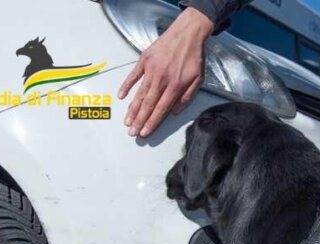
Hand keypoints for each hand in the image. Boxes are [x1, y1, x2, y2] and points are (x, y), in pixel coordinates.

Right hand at [118, 7, 213, 136]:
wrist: (187, 33)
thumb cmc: (194, 57)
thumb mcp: (198, 79)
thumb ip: (187, 97)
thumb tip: (174, 112)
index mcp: (175, 86)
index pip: (161, 109)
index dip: (152, 122)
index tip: (145, 133)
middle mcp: (161, 79)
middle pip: (148, 104)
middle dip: (139, 120)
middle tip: (132, 133)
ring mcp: (151, 69)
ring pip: (139, 93)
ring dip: (132, 109)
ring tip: (127, 121)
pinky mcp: (144, 60)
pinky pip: (133, 76)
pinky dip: (126, 86)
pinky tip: (121, 97)